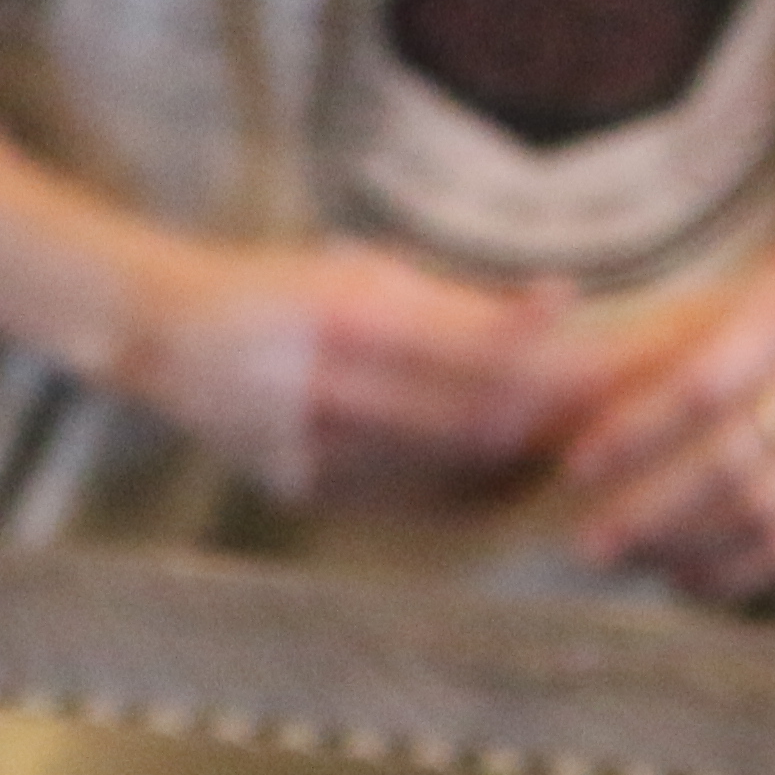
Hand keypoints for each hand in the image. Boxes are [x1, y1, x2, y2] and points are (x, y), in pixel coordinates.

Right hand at [117, 240, 592, 507]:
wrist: (163, 337)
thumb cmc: (281, 289)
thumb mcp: (359, 270)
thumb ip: (452, 301)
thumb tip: (558, 310)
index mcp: (340, 313)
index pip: (470, 345)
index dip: (544, 360)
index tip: (607, 359)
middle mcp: (320, 383)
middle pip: (467, 417)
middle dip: (545, 420)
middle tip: (611, 415)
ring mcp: (306, 447)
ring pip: (444, 470)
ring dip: (517, 464)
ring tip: (574, 451)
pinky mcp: (300, 489)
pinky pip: (407, 503)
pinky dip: (469, 495)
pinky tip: (510, 485)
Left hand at [544, 248, 774, 601]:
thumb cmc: (741, 321)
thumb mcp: (701, 306)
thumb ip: (637, 348)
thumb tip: (543, 389)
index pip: (702, 386)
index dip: (635, 432)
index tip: (573, 466)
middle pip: (732, 463)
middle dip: (651, 509)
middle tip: (586, 544)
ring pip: (762, 515)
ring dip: (681, 546)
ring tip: (618, 559)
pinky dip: (727, 573)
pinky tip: (672, 576)